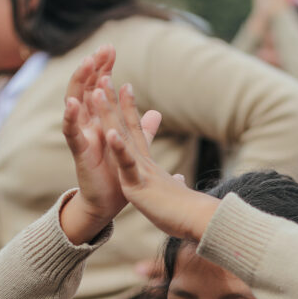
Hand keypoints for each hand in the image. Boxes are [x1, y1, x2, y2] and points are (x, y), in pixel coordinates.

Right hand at [60, 45, 160, 243]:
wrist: (108, 204)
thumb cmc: (117, 176)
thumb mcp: (133, 147)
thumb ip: (141, 129)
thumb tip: (155, 114)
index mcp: (100, 121)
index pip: (99, 87)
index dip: (104, 67)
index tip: (112, 49)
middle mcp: (88, 125)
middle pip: (86, 88)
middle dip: (93, 68)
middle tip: (102, 49)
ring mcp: (82, 137)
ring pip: (75, 104)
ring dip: (80, 83)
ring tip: (87, 64)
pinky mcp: (79, 152)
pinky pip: (71, 133)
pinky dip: (70, 117)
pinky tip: (71, 103)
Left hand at [90, 80, 218, 241]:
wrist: (199, 221)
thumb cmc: (188, 211)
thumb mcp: (176, 193)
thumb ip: (174, 183)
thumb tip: (179, 178)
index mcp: (148, 165)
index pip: (136, 132)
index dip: (128, 109)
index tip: (124, 87)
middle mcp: (143, 163)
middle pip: (125, 126)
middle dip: (113, 102)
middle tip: (103, 77)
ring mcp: (140, 171)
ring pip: (122, 138)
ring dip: (109, 115)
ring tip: (98, 92)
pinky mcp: (139, 186)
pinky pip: (127, 165)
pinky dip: (119, 149)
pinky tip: (110, 133)